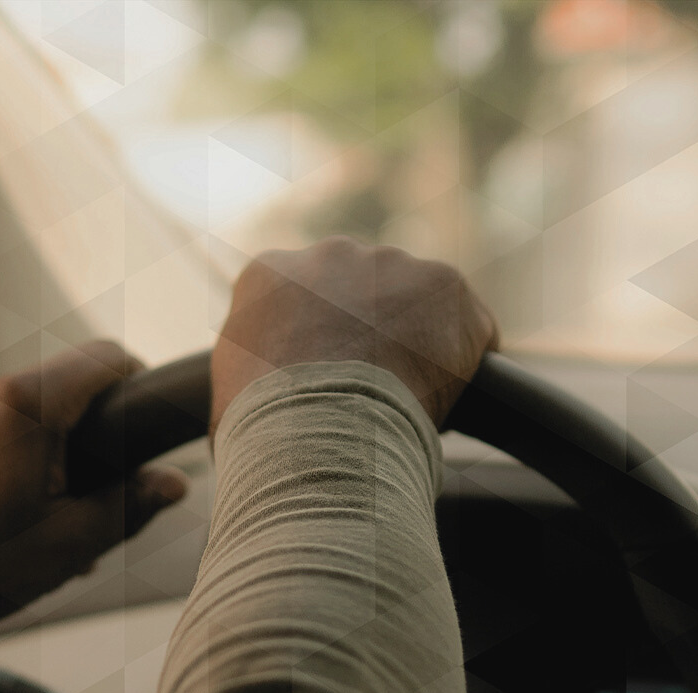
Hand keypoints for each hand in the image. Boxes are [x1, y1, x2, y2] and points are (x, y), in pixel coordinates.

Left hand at [0, 341, 187, 637]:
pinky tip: (11, 519)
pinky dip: (11, 461)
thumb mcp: (69, 543)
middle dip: (89, 438)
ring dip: (49, 454)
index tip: (146, 418)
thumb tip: (170, 484)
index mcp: (24, 406)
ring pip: (24, 414)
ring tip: (49, 522)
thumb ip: (129, 505)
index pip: (103, 358)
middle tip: (96, 497)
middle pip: (62, 389)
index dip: (136, 382)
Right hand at [211, 238, 498, 432]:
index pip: (304, 300)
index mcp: (269, 274)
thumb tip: (259, 413)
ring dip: (419, 343)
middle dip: (373, 333)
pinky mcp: (445, 284)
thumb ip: (251, 380)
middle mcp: (329, 254)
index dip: (323, 344)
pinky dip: (467, 360)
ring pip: (417, 304)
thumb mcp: (229, 399)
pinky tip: (452, 398)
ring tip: (411, 400)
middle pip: (364, 291)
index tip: (333, 380)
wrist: (318, 431)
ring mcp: (391, 263)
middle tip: (375, 391)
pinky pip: (468, 325)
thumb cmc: (264, 432)